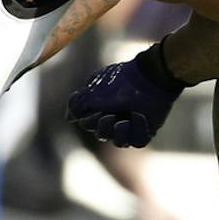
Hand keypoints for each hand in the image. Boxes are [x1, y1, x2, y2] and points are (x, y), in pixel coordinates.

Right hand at [66, 39, 185, 146]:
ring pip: (119, 142)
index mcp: (101, 106)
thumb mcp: (93, 91)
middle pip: (102, 134)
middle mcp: (115, 116)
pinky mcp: (147, 129)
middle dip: (102, 127)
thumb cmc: (120, 82)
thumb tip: (69, 117)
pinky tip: (138, 116)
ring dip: (118, 132)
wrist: (149, 77)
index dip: (89, 121)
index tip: (95, 110)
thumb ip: (78, 104)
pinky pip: (138, 142)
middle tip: (109, 116)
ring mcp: (132, 124)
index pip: (87, 124)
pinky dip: (137, 129)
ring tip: (123, 120)